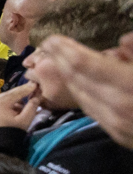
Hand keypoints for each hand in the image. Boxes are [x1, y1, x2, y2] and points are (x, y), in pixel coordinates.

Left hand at [0, 81, 40, 131]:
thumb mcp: (26, 119)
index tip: (35, 84)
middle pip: (8, 94)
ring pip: (3, 98)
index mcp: (0, 104)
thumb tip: (37, 94)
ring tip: (23, 104)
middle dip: (20, 93)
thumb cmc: (14, 132)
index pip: (16, 93)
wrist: (1, 145)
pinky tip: (14, 107)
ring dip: (13, 99)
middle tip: (31, 88)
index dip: (27, 88)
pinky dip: (6, 103)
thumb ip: (32, 105)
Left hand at [41, 33, 132, 148]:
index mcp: (130, 85)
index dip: (65, 49)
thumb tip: (124, 41)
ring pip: (81, 96)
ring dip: (68, 76)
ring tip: (61, 60)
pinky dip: (82, 93)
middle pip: (77, 80)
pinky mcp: (118, 135)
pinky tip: (81, 83)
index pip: (84, 65)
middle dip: (61, 60)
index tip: (51, 37)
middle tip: (49, 45)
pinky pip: (91, 109)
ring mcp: (116, 124)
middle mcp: (117, 106)